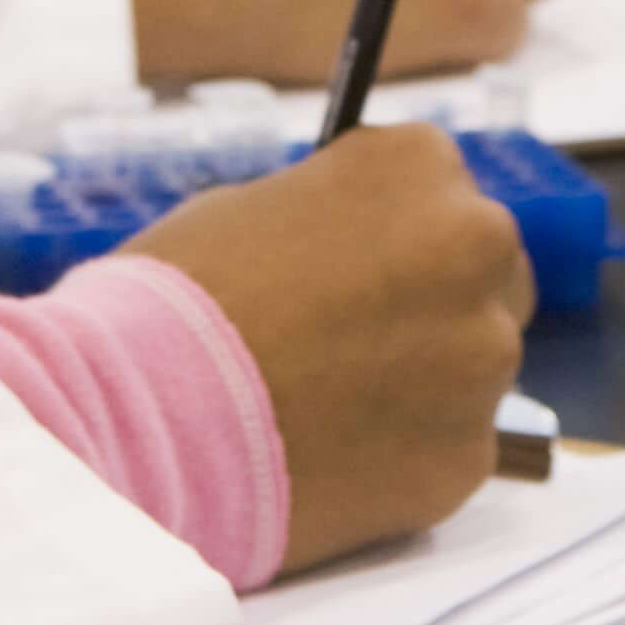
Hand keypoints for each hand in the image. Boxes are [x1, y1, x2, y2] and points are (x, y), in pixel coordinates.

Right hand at [127, 125, 530, 570]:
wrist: (136, 414)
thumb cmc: (175, 297)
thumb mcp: (259, 207)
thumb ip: (337, 221)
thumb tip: (362, 248)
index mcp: (422, 166)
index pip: (443, 195)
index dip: (397, 239)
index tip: (361, 271)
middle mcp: (477, 247)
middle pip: (488, 276)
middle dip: (436, 304)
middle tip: (358, 344)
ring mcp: (482, 357)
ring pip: (475, 367)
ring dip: (424, 383)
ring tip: (328, 409)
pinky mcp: (468, 455)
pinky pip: (451, 447)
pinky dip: (403, 456)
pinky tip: (332, 458)